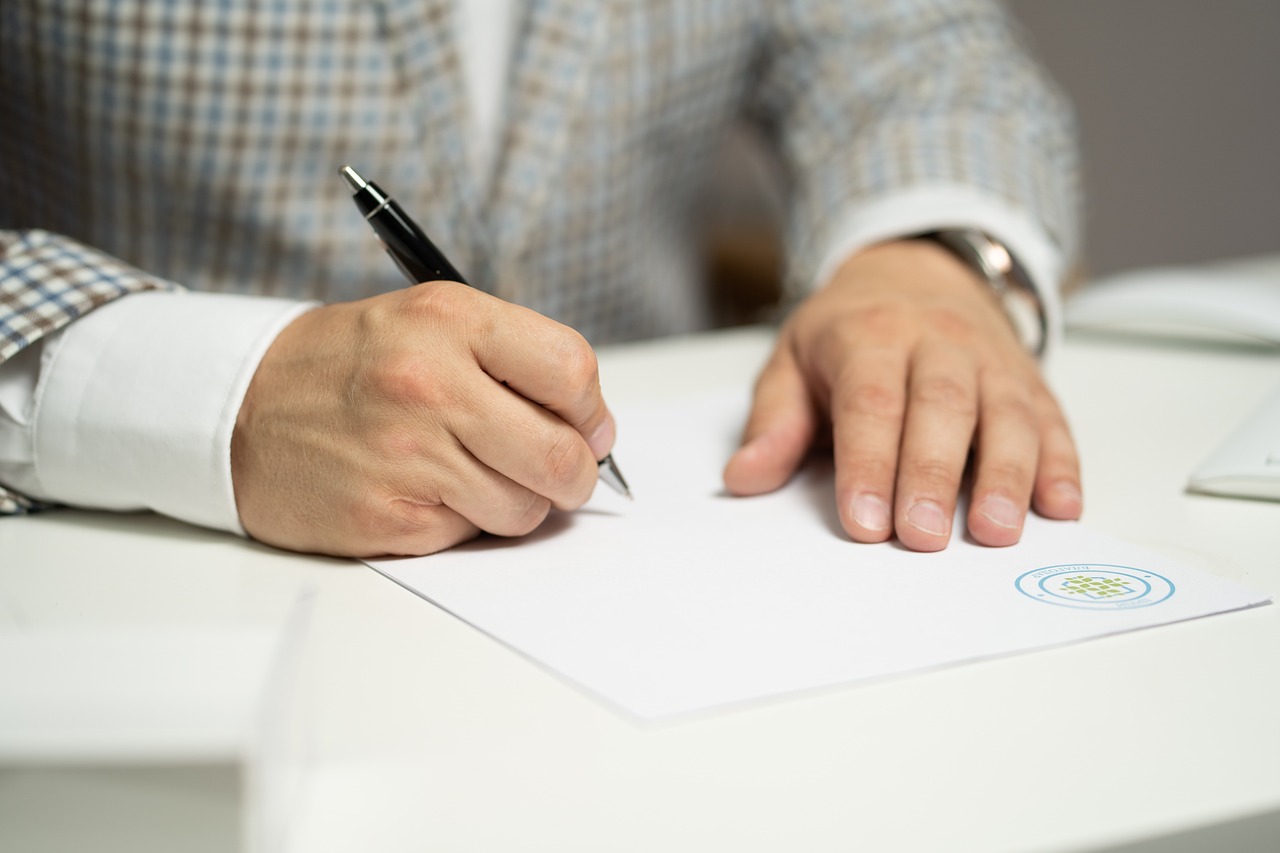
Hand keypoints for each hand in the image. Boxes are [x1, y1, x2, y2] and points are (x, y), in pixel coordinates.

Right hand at [231, 281, 615, 556]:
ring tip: (471, 474)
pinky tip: (423, 491)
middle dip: (574, 475)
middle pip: (562, 456)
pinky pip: (470, 535)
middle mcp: (430, 384)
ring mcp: (407, 455)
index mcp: (450, 322)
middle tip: (558, 471)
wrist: (238, 409)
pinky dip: (461, 522)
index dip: (592, 411)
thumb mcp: (427, 323)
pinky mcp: (387, 518)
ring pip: (525, 508)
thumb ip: (511, 360)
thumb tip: (591, 428)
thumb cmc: (347, 366)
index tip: (587, 427)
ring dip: (515, 501)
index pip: (571, 370)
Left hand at [723, 239, 1081, 549]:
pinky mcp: (1030, 380)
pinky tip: (1061, 507)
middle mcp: (937, 341)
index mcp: (869, 336)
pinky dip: (1061, 464)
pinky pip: (1051, 418)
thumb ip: (774, 423)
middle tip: (923, 538)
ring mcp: (991, 359)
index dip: (867, 464)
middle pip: (941, 407)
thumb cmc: (848, 332)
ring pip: (1006, 413)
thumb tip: (744, 477)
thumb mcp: (792, 361)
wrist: (916, 271)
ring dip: (1006, 475)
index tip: (863, 523)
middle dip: (933, 475)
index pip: (869, 402)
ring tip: (996, 532)